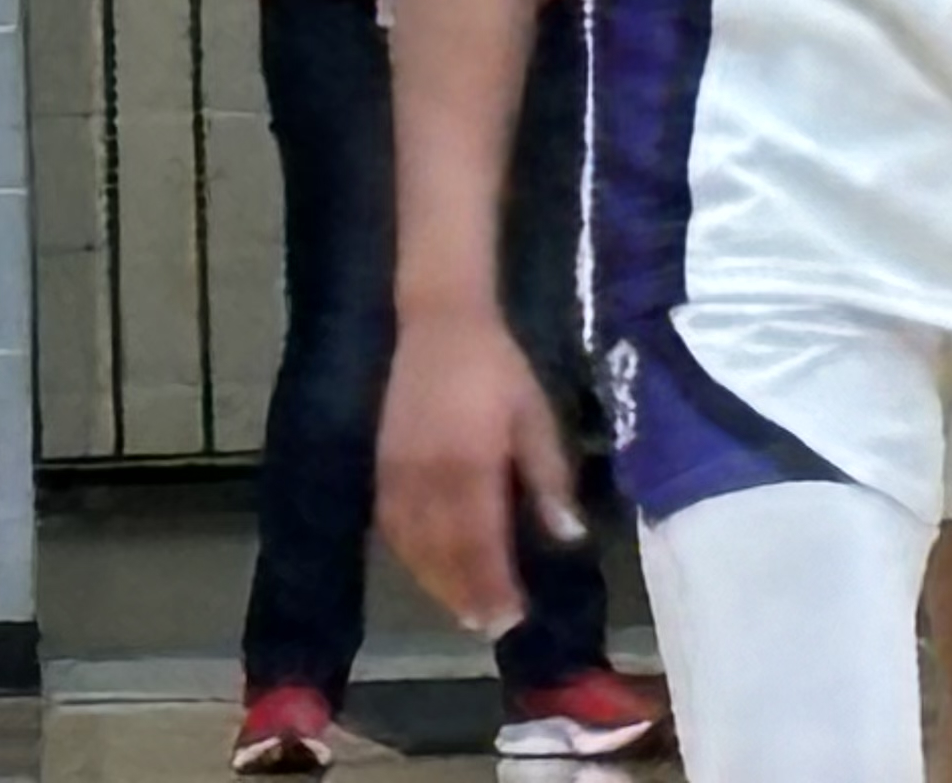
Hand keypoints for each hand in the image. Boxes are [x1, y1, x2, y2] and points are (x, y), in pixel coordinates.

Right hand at [379, 303, 583, 638]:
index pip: (483, 542)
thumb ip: (550, 480)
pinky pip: (392, 527)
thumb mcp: (537, 417)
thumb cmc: (499, 369)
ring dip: (438, 584)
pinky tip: (426, 571)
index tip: (511, 618)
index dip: (494, 585)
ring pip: (415, 547)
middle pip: (446, 553)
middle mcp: (431, 476)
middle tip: (491, 627)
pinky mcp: (381, 467)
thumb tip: (570, 536)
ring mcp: (400, 474)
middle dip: (468, 594)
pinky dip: (409, 557)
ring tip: (463, 610)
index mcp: (474, 463)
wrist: (440, 323)